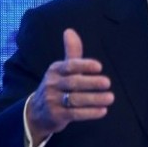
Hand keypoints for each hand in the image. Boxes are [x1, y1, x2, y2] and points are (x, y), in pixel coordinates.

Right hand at [26, 29, 114, 145]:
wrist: (36, 112)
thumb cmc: (57, 85)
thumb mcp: (62, 68)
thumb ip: (71, 51)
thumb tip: (70, 30)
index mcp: (55, 70)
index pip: (70, 65)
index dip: (84, 65)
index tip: (99, 66)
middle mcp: (52, 84)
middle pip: (73, 83)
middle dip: (91, 83)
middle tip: (108, 83)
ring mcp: (53, 101)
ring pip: (75, 100)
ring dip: (94, 99)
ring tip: (111, 98)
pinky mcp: (56, 116)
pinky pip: (74, 114)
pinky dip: (89, 113)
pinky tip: (103, 111)